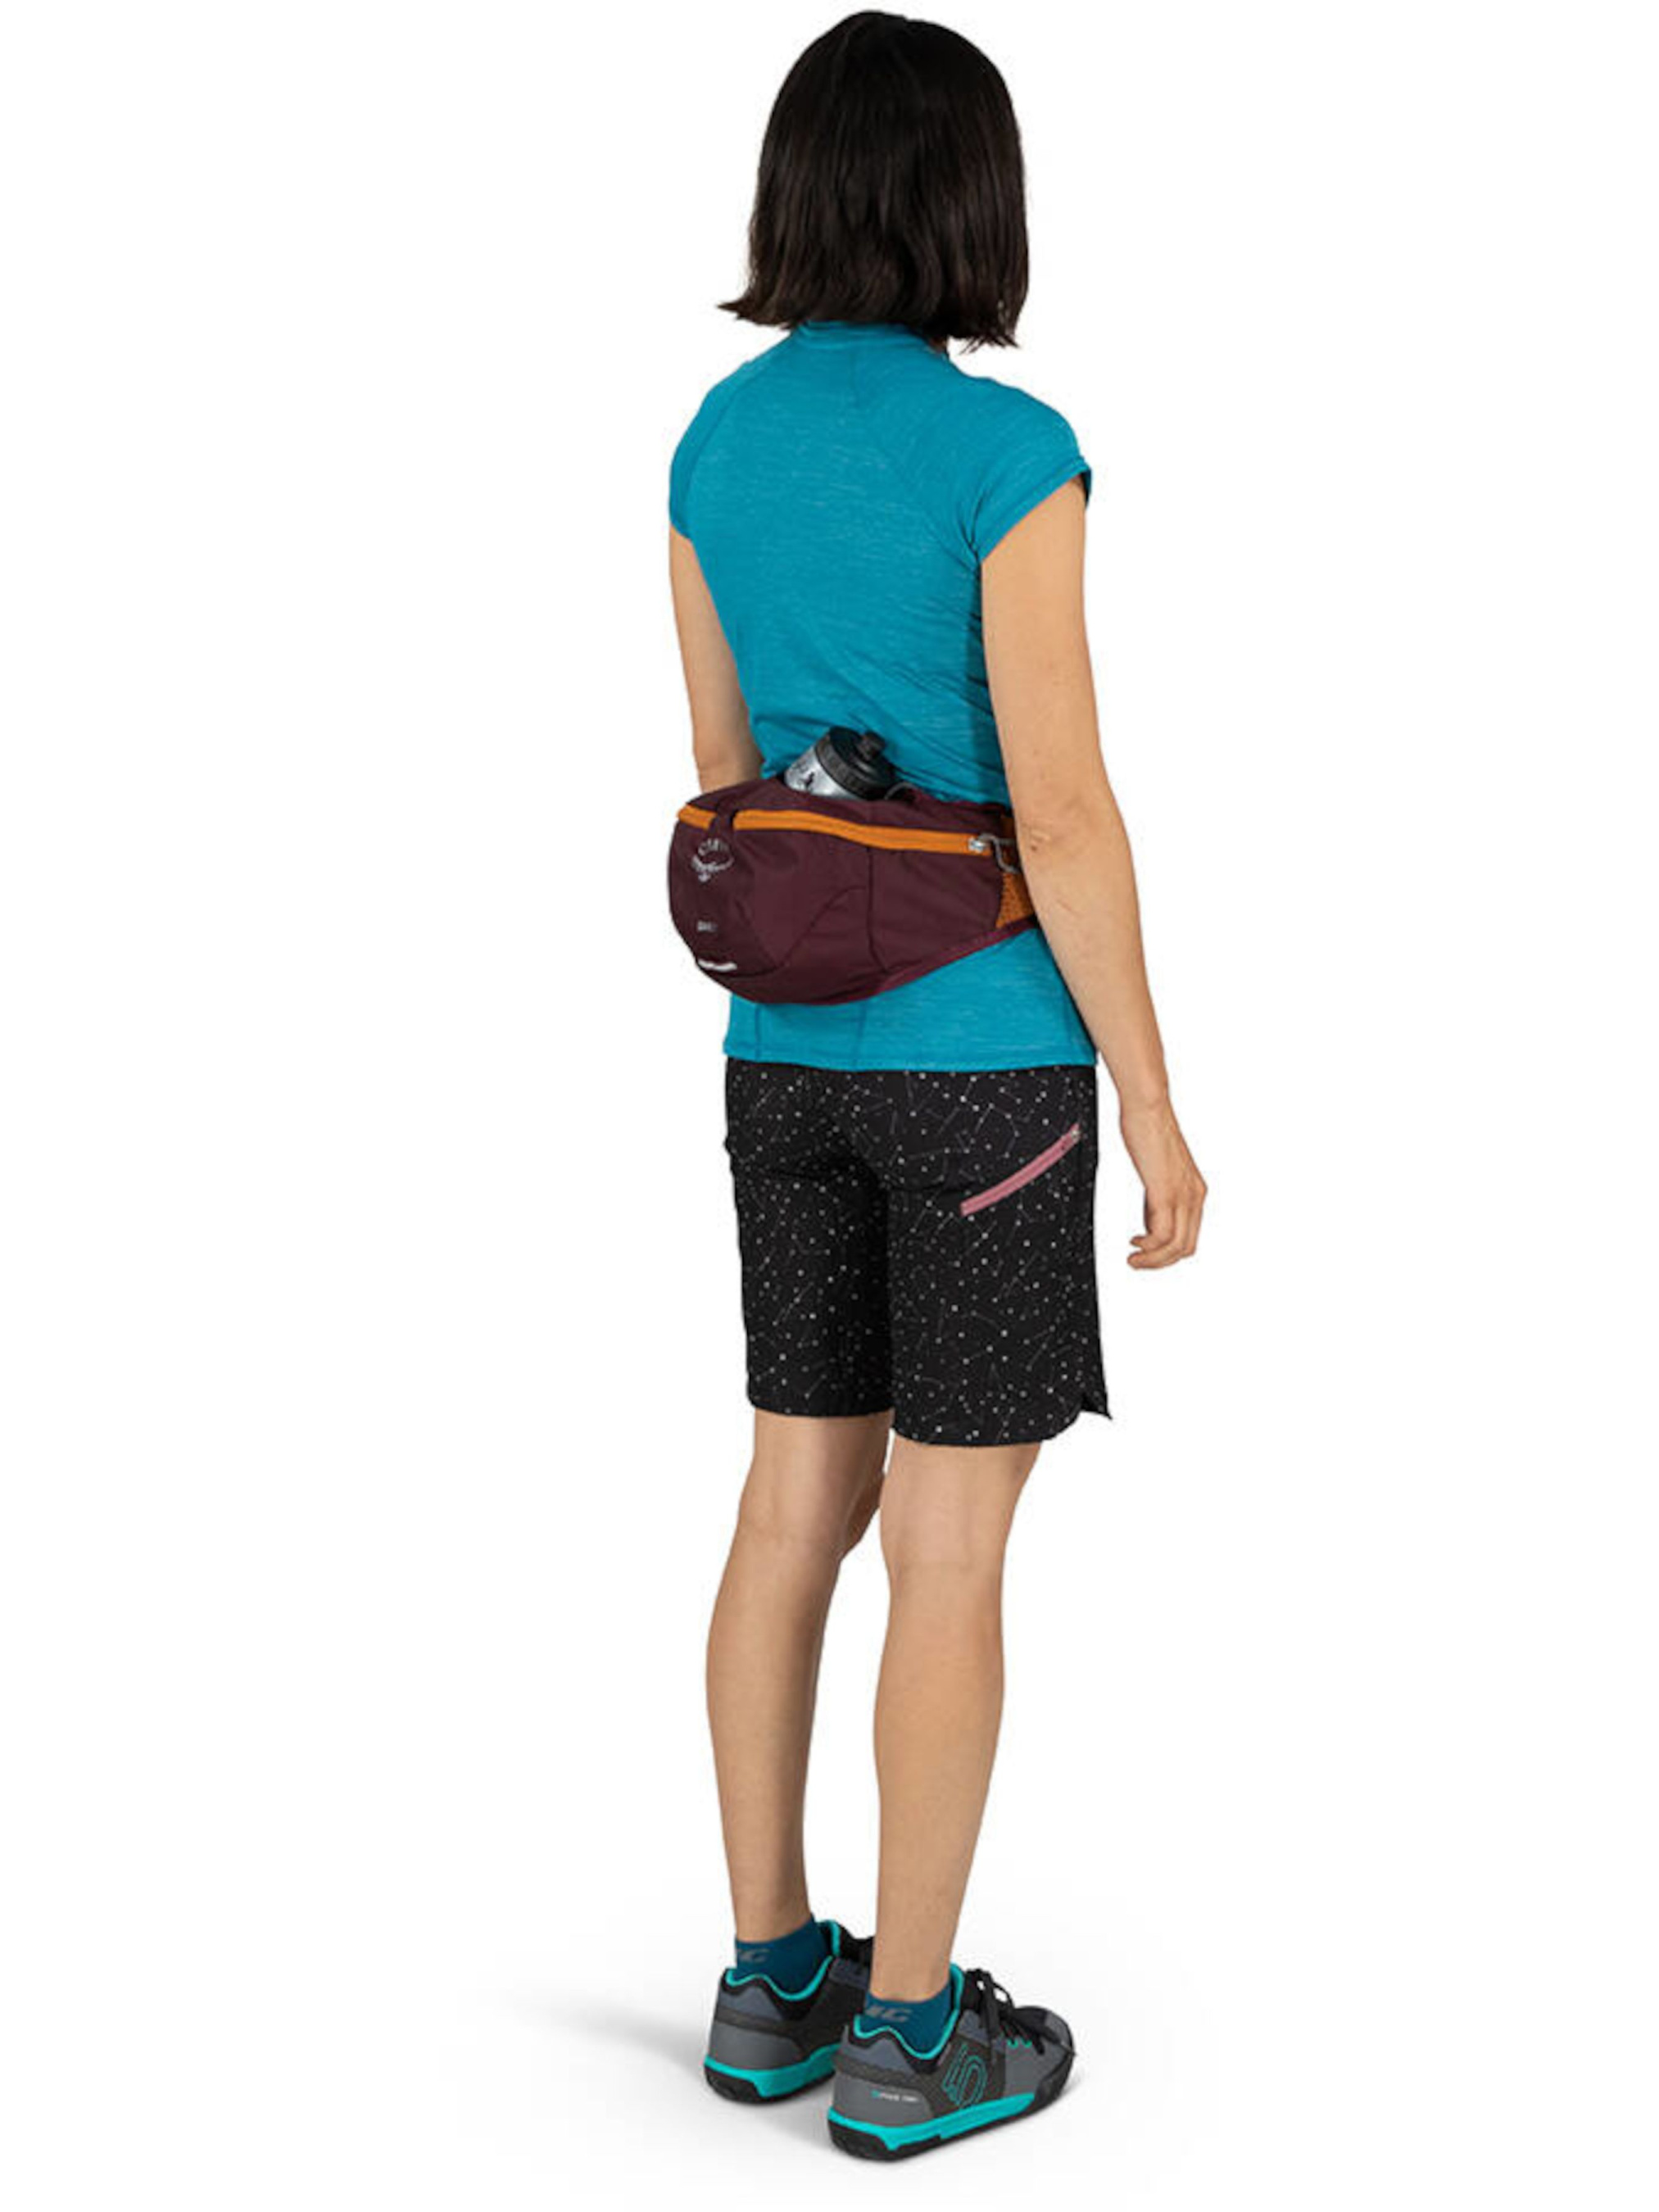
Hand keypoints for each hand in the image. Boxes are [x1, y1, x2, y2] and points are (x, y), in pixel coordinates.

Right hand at [1119, 1099, 1205, 1268]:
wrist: (1148, 1106)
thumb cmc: (1149, 1131)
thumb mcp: (1157, 1173)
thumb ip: (1158, 1198)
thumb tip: (1150, 1221)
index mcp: (1195, 1191)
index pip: (1190, 1237)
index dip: (1167, 1252)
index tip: (1144, 1250)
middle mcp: (1194, 1196)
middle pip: (1186, 1247)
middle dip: (1160, 1262)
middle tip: (1137, 1262)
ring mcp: (1181, 1195)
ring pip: (1176, 1246)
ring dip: (1153, 1260)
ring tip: (1133, 1259)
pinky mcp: (1165, 1191)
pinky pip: (1163, 1234)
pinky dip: (1148, 1247)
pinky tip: (1135, 1242)